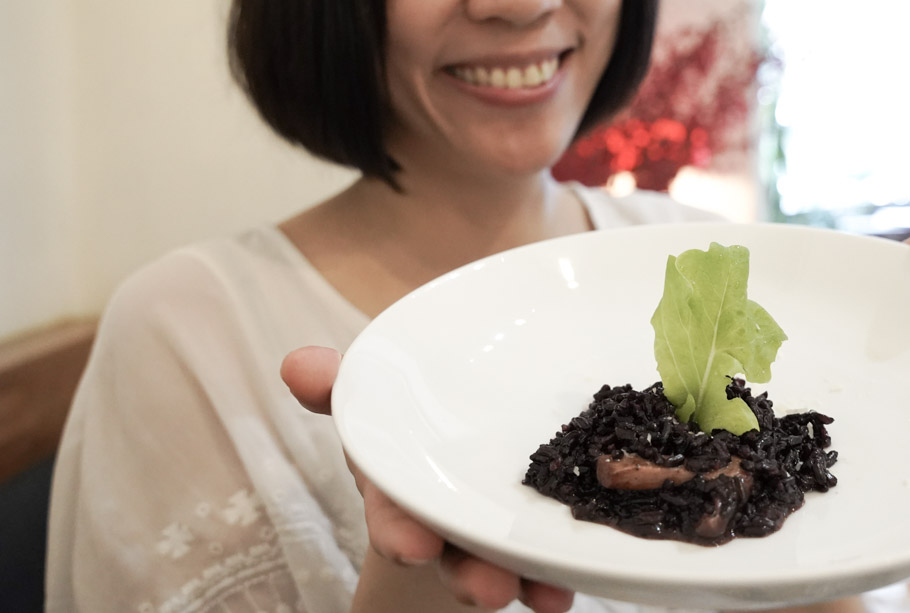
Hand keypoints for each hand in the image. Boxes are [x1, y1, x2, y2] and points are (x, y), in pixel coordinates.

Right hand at [281, 346, 573, 612]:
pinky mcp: (540, 538)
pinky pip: (552, 562)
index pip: (395, 514)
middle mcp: (447, 521)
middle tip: (488, 591)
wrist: (462, 461)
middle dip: (468, 573)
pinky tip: (569, 591)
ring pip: (505, 561)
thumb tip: (297, 363)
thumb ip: (343, 387)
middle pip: (455, 552)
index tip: (412, 548)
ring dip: (523, 580)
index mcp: (402, 490)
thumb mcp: (379, 407)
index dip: (400, 532)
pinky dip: (559, 576)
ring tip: (546, 596)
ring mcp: (494, 533)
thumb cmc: (413, 433)